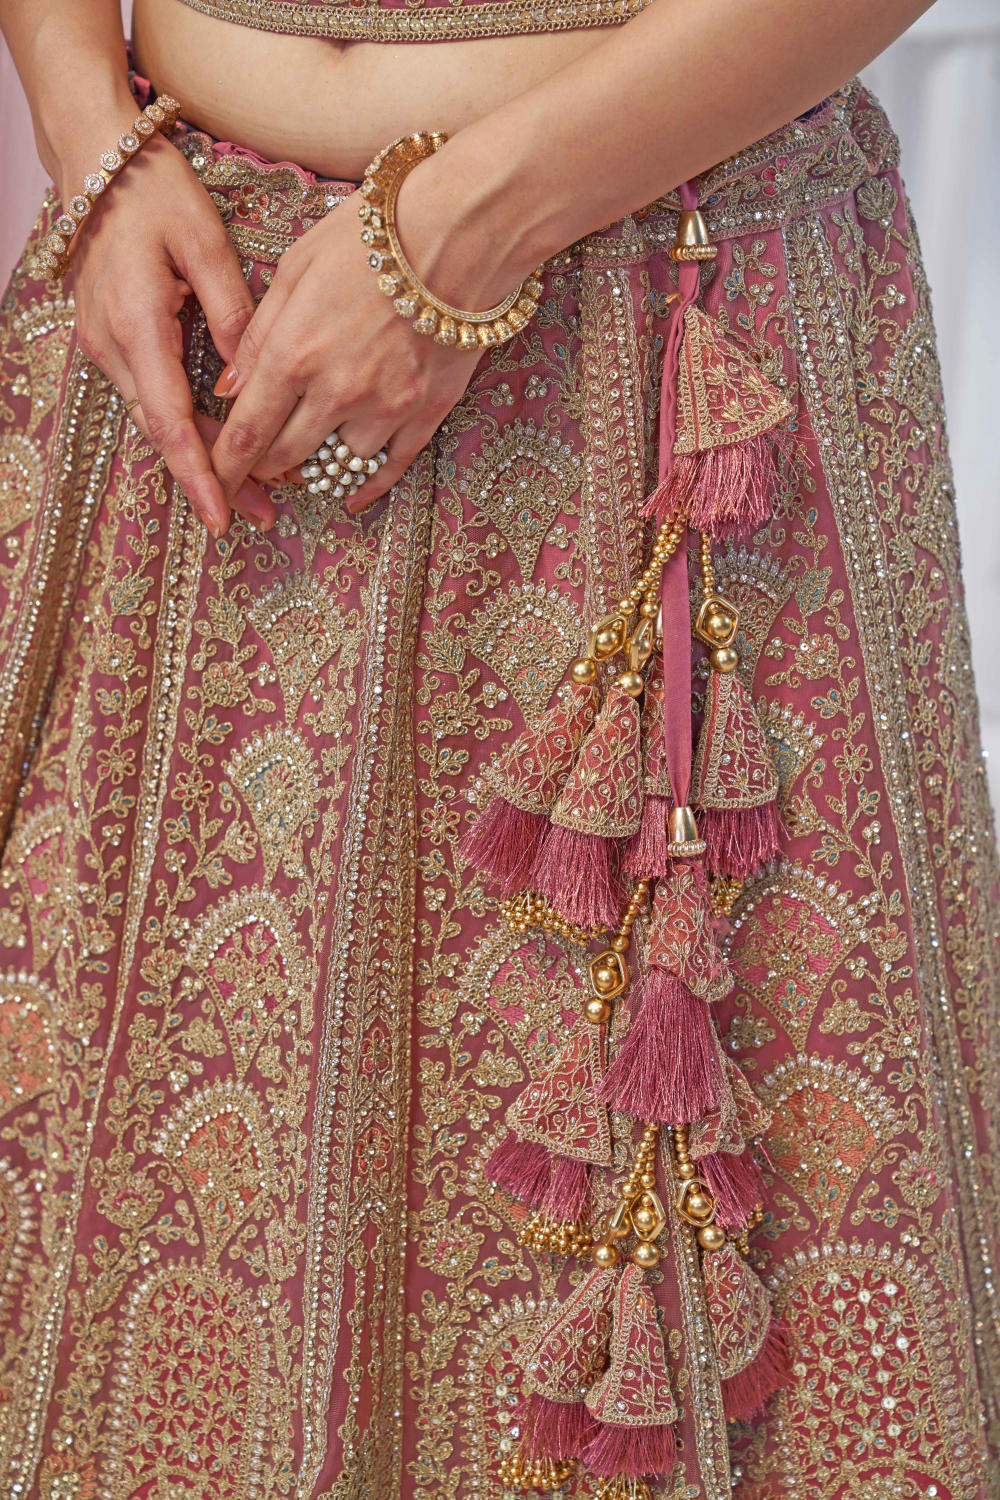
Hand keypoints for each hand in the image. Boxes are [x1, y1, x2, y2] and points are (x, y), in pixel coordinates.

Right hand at [68, 128, 276, 534]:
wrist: (97, 157)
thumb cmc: (154, 189)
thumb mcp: (204, 241)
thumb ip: (231, 312)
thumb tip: (251, 378)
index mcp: (135, 324)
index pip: (169, 421)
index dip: (198, 474)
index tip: (222, 515)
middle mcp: (111, 345)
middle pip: (162, 433)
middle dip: (209, 479)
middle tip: (260, 516)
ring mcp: (104, 345)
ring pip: (155, 419)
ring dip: (199, 456)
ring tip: (252, 492)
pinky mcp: (110, 340)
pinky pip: (150, 396)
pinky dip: (184, 426)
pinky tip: (218, 444)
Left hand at [207, 166, 491, 515]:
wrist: (460, 230)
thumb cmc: (372, 234)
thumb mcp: (296, 267)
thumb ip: (258, 333)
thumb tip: (231, 388)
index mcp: (295, 352)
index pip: (247, 431)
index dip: (224, 466)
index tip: (212, 482)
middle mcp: (338, 391)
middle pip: (287, 456)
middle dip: (265, 465)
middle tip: (257, 464)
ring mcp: (387, 407)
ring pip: (337, 464)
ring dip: (317, 465)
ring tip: (307, 456)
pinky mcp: (427, 411)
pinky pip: (391, 467)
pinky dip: (366, 487)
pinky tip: (350, 495)